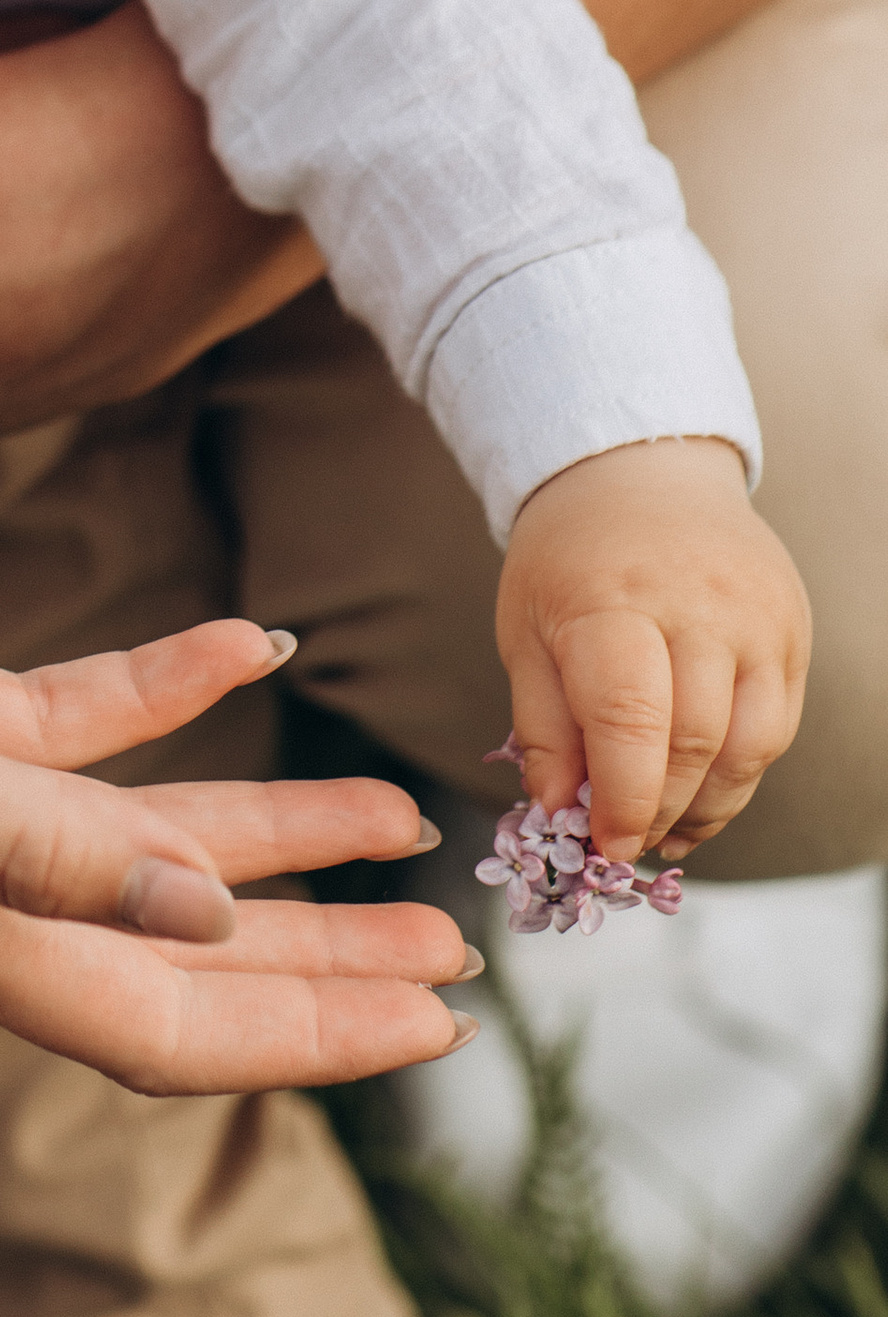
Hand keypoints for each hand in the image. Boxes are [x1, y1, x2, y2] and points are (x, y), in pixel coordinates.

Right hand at [0, 476, 475, 1095]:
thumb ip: (30, 847)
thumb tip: (202, 917)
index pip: (169, 1012)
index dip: (310, 1028)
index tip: (438, 1021)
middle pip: (180, 938)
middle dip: (322, 952)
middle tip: (457, 946)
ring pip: (137, 827)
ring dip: (265, 821)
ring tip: (392, 811)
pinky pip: (61, 708)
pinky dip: (158, 680)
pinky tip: (238, 633)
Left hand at [496, 438, 809, 861]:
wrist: (640, 471)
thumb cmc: (570, 558)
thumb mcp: (526, 628)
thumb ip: (541, 726)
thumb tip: (557, 812)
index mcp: (613, 598)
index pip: (629, 719)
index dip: (620, 798)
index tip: (601, 845)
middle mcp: (697, 605)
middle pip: (692, 743)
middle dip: (658, 811)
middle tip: (625, 845)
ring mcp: (755, 616)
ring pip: (746, 747)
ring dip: (705, 808)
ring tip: (664, 832)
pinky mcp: (791, 629)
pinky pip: (775, 729)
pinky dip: (738, 777)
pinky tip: (701, 797)